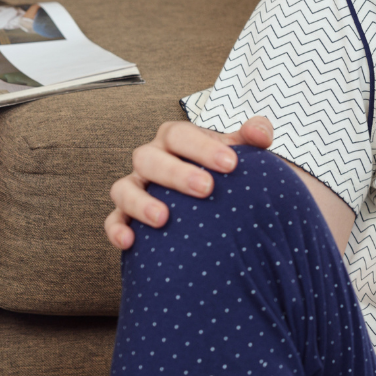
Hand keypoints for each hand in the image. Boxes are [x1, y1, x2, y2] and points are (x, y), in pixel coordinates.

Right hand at [105, 116, 273, 249]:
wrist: (218, 202)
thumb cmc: (227, 171)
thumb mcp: (242, 151)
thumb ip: (254, 137)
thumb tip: (261, 133)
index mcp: (177, 139)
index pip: (181, 135)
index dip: (202, 147)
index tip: (231, 164)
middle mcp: (152, 159)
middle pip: (149, 158)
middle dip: (176, 173)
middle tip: (206, 189)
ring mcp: (137, 187)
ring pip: (124, 188)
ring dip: (140, 202)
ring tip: (163, 219)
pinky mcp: (126, 215)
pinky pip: (113, 221)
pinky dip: (116, 229)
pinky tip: (129, 242)